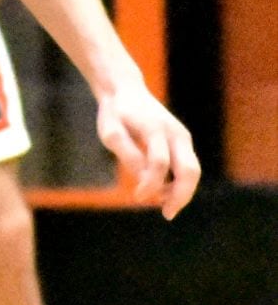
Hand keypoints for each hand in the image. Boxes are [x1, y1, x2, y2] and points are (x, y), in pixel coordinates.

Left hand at [95, 79, 199, 219]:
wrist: (127, 91)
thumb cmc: (116, 113)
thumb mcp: (110, 131)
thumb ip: (127, 154)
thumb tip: (143, 179)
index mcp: (155, 128)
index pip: (159, 162)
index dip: (150, 184)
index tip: (137, 197)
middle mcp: (176, 133)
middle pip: (189, 170)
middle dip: (181, 195)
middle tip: (167, 214)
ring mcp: (183, 137)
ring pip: (193, 171)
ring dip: (182, 191)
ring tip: (164, 207)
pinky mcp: (183, 142)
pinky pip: (188, 167)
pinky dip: (181, 183)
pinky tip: (164, 194)